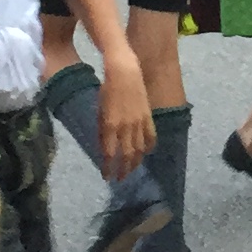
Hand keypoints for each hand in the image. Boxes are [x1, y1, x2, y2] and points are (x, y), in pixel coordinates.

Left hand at [96, 52, 151, 178]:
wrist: (124, 73)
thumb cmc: (107, 90)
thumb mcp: (100, 112)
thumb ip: (102, 131)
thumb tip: (105, 148)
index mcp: (110, 126)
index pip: (110, 154)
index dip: (108, 168)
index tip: (107, 177)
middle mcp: (126, 127)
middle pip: (127, 155)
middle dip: (124, 169)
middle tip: (120, 179)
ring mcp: (139, 122)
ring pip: (140, 149)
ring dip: (136, 162)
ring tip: (132, 170)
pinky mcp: (148, 117)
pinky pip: (151, 136)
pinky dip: (149, 147)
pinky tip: (146, 152)